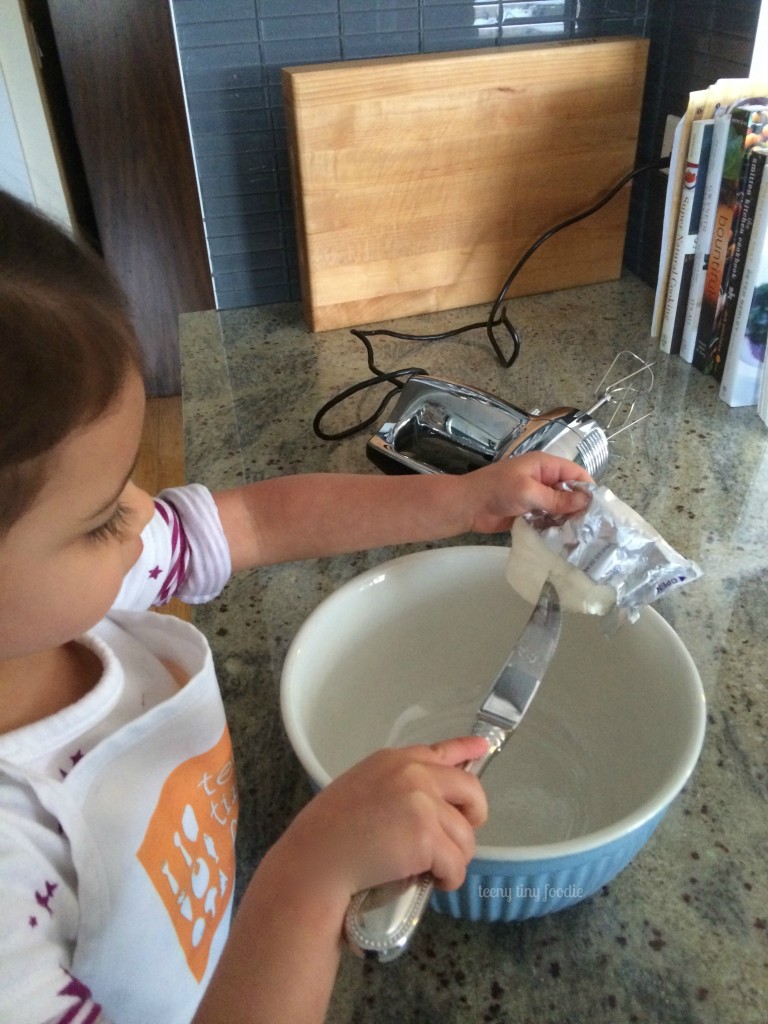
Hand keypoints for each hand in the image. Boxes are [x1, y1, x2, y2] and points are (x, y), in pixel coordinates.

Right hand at [272, 736, 488, 900]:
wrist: (315, 862)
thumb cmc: (328, 835)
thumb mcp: (361, 789)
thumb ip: (395, 787)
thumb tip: (428, 806)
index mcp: (395, 760)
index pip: (442, 751)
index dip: (466, 750)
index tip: (482, 749)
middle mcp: (413, 774)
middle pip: (471, 790)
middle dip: (472, 818)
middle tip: (453, 841)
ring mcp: (422, 804)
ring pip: (466, 836)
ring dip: (453, 858)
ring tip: (429, 870)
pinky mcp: (427, 838)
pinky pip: (457, 864)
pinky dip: (448, 880)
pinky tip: (432, 883)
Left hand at [456, 451, 591, 534]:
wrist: (467, 507)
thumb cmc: (496, 490)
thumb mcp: (529, 491)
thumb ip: (557, 498)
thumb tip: (585, 501)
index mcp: (545, 465)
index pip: (576, 473)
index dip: (588, 489)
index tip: (599, 509)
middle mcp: (543, 479)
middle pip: (570, 492)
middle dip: (579, 507)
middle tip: (593, 528)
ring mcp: (536, 497)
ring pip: (560, 507)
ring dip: (567, 520)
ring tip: (581, 537)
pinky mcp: (529, 512)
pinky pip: (548, 519)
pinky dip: (554, 527)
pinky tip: (563, 540)